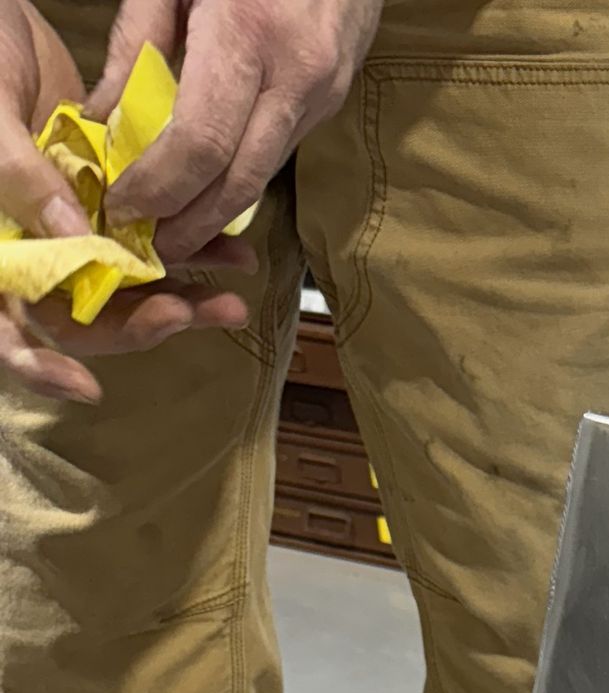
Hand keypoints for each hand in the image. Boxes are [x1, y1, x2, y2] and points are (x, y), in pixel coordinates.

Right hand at [0, 0, 249, 400]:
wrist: (2, 12)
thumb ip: (19, 178)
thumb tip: (76, 240)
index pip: (9, 330)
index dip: (42, 366)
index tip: (88, 388)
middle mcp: (33, 248)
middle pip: (85, 318)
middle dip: (142, 326)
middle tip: (194, 315)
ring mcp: (72, 228)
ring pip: (127, 286)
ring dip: (183, 298)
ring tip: (234, 300)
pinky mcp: (109, 202)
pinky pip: (151, 239)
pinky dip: (192, 249)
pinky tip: (232, 252)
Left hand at [97, 0, 382, 262]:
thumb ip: (138, 40)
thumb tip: (104, 116)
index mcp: (249, 33)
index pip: (201, 144)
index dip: (159, 186)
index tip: (124, 205)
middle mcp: (296, 76)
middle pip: (239, 183)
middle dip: (190, 224)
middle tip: (149, 246)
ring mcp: (322, 94)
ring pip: (263, 176)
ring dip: (215, 211)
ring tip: (171, 224)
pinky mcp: (331, 101)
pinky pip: (278, 150)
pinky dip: (239, 175)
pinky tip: (209, 181)